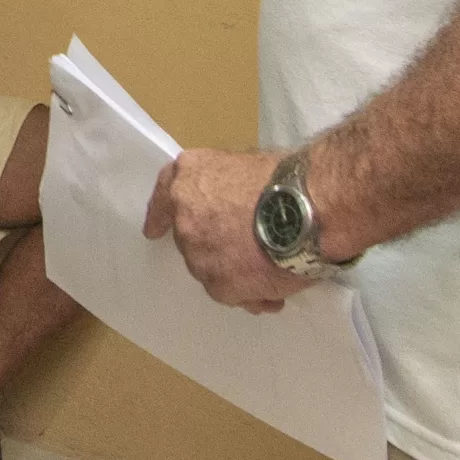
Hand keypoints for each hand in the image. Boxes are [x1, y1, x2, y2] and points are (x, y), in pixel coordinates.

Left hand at [143, 146, 311, 312]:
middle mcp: (185, 221)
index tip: (155, 230)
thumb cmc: (284, 180)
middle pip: (193, 241)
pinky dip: (253, 294)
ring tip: (272, 268)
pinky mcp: (219, 286)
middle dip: (216, 246)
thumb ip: (225, 188)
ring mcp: (199, 257)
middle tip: (249, 246)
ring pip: (213, 271)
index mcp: (188, 182)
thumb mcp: (244, 164)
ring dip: (236, 272)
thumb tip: (234, 205)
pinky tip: (276, 291)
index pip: (163, 199)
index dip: (160, 216)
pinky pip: (234, 295)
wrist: (305, 210)